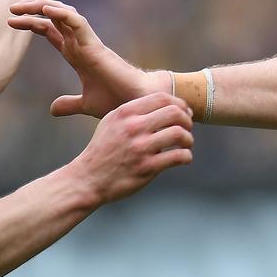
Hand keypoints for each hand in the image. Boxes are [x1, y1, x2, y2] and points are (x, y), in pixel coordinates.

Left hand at [8, 0, 160, 117]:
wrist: (136, 102)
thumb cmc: (116, 100)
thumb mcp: (85, 104)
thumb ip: (69, 104)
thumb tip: (52, 109)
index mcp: (76, 53)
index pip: (50, 31)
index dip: (31, 24)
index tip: (11, 23)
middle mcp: (80, 44)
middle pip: (53, 18)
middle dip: (31, 11)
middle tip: (10, 8)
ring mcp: (87, 42)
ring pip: (63, 15)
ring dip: (42, 7)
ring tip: (21, 6)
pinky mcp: (95, 45)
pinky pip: (77, 23)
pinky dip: (62, 14)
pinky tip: (46, 10)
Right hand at [71, 92, 193, 203]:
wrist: (88, 179)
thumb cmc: (103, 150)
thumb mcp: (112, 122)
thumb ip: (134, 112)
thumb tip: (164, 105)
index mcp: (125, 113)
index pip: (162, 98)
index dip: (179, 104)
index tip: (184, 113)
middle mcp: (133, 127)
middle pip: (174, 113)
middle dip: (187, 120)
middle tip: (187, 128)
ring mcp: (140, 148)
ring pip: (179, 134)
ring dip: (188, 139)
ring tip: (186, 144)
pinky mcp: (147, 168)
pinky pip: (178, 156)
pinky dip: (186, 156)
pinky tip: (184, 158)